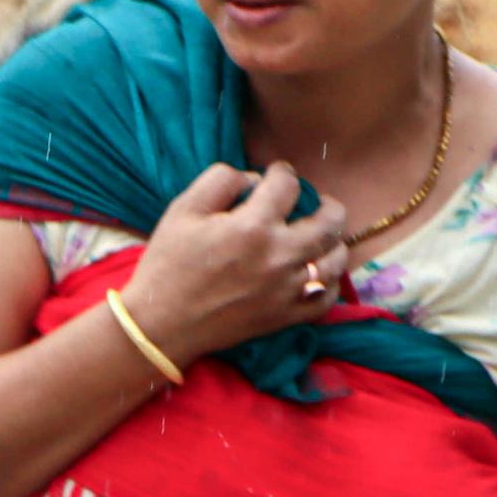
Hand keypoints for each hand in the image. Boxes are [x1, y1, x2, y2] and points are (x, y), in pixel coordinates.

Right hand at [125, 162, 356, 361]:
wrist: (162, 324)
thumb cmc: (169, 263)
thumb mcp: (183, 209)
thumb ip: (221, 181)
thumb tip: (254, 180)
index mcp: (253, 226)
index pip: (287, 185)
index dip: (282, 172)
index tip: (276, 175)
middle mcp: (279, 256)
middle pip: (329, 222)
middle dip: (326, 204)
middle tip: (318, 202)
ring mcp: (288, 289)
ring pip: (335, 259)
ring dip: (333, 241)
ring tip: (322, 236)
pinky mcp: (287, 316)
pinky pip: (327, 297)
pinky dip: (330, 281)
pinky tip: (320, 271)